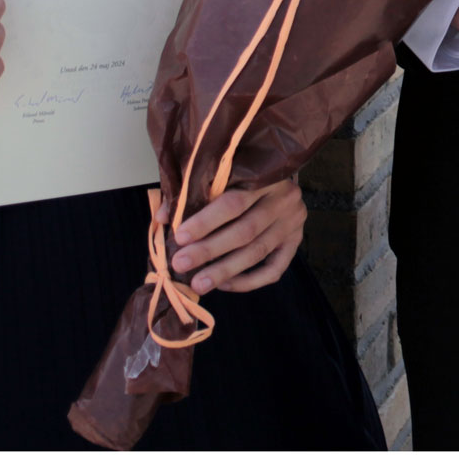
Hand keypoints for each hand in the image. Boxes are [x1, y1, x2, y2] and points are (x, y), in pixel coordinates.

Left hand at [171, 180, 305, 294]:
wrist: (281, 173)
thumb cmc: (244, 175)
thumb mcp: (221, 176)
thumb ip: (193, 194)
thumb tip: (163, 218)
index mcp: (265, 177)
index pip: (234, 203)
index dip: (205, 222)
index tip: (179, 237)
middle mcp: (284, 199)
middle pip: (245, 231)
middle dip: (210, 250)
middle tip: (181, 265)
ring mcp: (293, 222)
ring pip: (258, 252)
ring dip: (225, 271)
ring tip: (198, 284)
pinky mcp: (296, 241)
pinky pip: (274, 269)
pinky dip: (249, 281)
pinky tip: (226, 285)